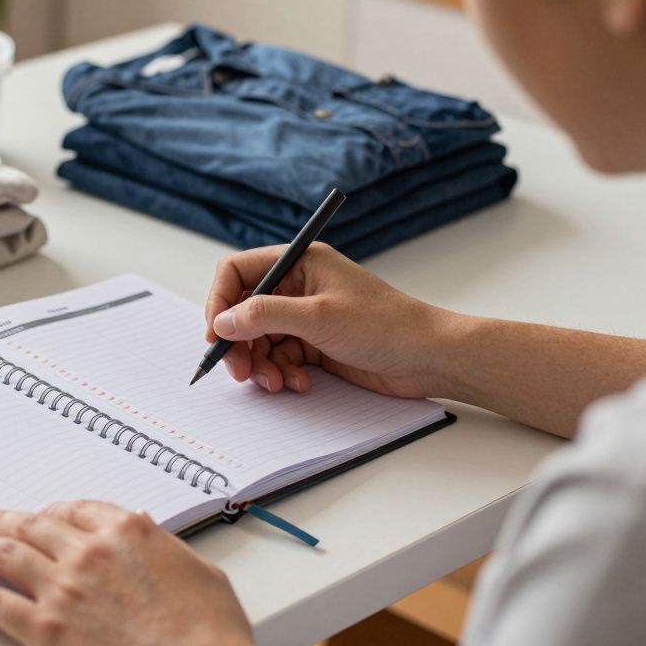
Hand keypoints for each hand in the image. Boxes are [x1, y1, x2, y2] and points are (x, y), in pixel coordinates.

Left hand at [0, 501, 262, 645]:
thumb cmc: (209, 634)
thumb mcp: (200, 572)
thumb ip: (166, 548)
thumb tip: (151, 536)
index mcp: (127, 532)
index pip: (78, 509)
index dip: (53, 511)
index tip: (42, 514)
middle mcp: (88, 552)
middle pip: (34, 525)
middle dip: (5, 520)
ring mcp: (63, 589)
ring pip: (7, 555)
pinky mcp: (45, 629)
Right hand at [205, 242, 456, 397]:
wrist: (429, 358)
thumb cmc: (387, 325)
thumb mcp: (319, 317)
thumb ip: (264, 315)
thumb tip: (223, 322)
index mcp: (299, 262)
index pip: (238, 272)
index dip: (220, 302)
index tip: (216, 334)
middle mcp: (298, 286)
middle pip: (243, 311)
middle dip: (238, 343)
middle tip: (239, 371)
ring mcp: (305, 317)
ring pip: (258, 340)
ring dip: (260, 364)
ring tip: (275, 382)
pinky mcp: (314, 344)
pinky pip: (279, 358)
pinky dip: (281, 373)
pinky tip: (298, 383)